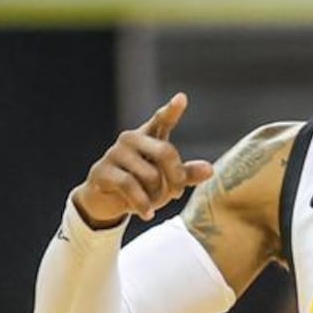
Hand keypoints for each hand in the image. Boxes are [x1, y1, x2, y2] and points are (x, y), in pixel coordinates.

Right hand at [70, 92, 216, 227]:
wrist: (105, 202)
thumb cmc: (141, 186)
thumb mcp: (166, 182)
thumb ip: (186, 174)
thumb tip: (210, 170)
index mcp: (148, 137)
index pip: (162, 120)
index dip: (172, 110)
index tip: (182, 98)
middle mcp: (131, 139)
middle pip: (165, 152)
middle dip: (176, 177)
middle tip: (176, 193)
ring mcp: (115, 153)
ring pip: (149, 174)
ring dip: (157, 195)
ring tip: (153, 203)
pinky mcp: (102, 171)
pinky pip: (130, 186)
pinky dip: (142, 204)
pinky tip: (147, 214)